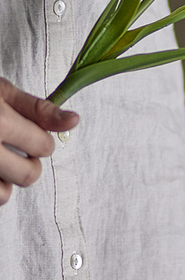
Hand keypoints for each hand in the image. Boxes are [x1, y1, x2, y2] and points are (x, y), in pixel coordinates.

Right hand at [0, 77, 78, 204]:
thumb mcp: (3, 92)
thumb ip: (38, 109)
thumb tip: (74, 121)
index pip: (43, 146)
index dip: (41, 140)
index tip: (32, 135)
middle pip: (29, 175)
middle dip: (29, 163)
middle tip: (17, 149)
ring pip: (5, 195)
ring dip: (7, 181)